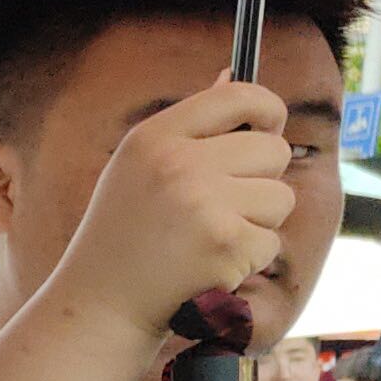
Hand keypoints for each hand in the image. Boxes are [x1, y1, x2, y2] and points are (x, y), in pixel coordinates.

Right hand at [54, 83, 297, 339]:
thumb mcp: (139, 168)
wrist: (100, 305)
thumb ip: (190, 127)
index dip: (267, 109)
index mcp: (154, 137)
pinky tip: (207, 267)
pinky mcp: (227, 245)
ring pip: (280, 198)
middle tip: (220, 208)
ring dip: (257, 223)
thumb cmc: (123, 234)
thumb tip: (231, 75)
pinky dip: (247, 260)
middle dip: (260, 179)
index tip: (268, 127)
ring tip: (207, 240)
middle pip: (273, 150)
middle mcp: (178, 164)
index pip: (239, 96)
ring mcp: (204, 205)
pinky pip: (271, 242)